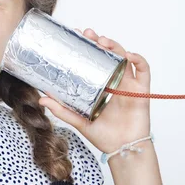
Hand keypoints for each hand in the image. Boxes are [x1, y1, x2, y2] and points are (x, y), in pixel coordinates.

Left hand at [38, 28, 151, 152]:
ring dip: (115, 46)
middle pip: (108, 54)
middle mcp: (114, 80)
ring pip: (124, 57)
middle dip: (99, 41)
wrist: (122, 150)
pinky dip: (138, 59)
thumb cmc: (103, 135)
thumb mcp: (78, 120)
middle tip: (88, 34)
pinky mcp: (141, 90)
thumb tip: (41, 99)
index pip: (93, 59)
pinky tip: (129, 55)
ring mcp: (128, 84)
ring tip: (103, 42)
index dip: (87, 46)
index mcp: (100, 84)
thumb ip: (62, 109)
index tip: (75, 35)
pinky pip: (143, 70)